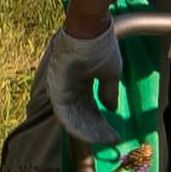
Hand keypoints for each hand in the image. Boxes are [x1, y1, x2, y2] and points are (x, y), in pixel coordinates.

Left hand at [37, 23, 129, 145]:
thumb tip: (112, 109)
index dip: (101, 122)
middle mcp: (70, 87)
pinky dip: (75, 125)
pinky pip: (64, 113)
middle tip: (109, 141)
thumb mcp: (110, 73)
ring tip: (102, 140)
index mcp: (82, 81)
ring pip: (73, 117)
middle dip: (96, 130)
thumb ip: (109, 92)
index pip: (90, 108)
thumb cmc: (101, 46)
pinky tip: (89, 134)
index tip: (114, 134)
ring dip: (87, 131)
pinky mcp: (56, 89)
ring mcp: (62, 88)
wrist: (90, 30)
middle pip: (81, 115)